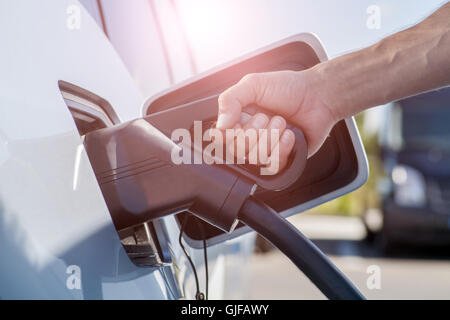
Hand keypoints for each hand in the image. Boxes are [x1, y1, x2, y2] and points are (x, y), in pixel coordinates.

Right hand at [217, 70, 337, 172]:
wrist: (318, 96)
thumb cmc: (288, 88)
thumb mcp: (253, 84)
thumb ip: (230, 99)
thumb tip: (220, 126)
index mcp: (237, 120)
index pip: (221, 139)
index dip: (231, 133)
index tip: (242, 119)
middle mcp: (248, 137)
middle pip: (237, 151)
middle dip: (254, 131)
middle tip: (267, 116)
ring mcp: (265, 150)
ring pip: (255, 159)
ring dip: (270, 137)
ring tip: (282, 122)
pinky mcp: (281, 161)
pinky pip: (273, 166)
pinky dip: (282, 148)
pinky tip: (289, 135)